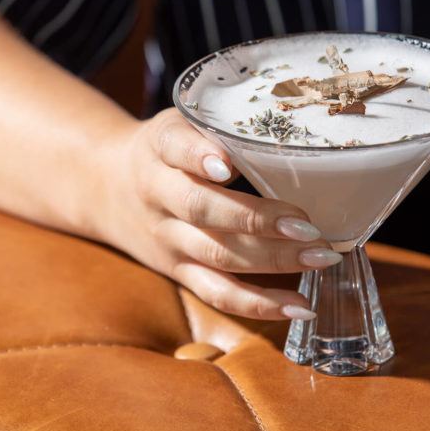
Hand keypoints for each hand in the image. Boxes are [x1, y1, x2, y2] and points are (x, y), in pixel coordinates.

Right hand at [103, 108, 342, 320]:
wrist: (107, 188)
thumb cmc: (165, 152)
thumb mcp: (179, 124)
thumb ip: (221, 129)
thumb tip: (297, 141)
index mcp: (159, 148)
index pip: (176, 148)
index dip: (200, 156)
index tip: (228, 164)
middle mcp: (158, 195)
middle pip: (203, 210)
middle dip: (258, 220)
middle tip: (309, 226)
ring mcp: (168, 239)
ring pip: (218, 255)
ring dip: (273, 260)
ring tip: (321, 257)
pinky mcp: (179, 271)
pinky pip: (217, 293)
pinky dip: (259, 305)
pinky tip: (300, 306)